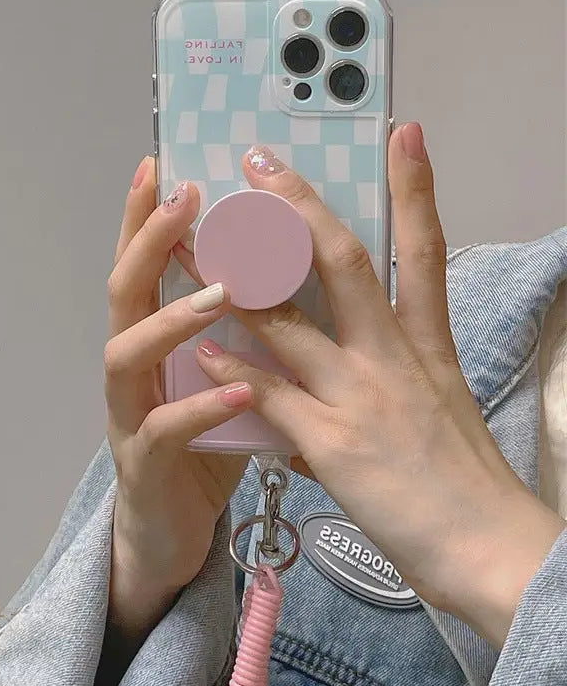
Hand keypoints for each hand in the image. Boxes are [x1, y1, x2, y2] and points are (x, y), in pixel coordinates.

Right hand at [104, 157, 251, 634]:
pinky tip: (240, 390)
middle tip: (182, 198)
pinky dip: (201, 407)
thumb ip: (244, 336)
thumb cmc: (203, 449)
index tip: (165, 165)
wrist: (171, 534)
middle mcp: (132, 371)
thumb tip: (297, 280)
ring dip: (171, 318)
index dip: (148, 218)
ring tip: (218, 291)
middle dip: (148, 241)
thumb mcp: (225, 378)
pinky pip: (164, 432)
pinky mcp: (144, 468)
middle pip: (123, 294)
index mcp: (154, 344)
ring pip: (127, 355)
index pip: (147, 268)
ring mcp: (130, 418)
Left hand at [184, 128, 564, 647]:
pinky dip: (235, 371)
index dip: (416, 189)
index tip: (401, 135)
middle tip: (260, 161)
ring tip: (195, 242)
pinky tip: (203, 347)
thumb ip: (392, 374)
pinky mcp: (334, 446)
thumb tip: (349, 363)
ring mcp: (361, 397)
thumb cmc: (464, 481)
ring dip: (238, 279)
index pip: (424, 251)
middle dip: (300, 208)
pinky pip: (273, 397)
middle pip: (345, 264)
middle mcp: (393, 358)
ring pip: (292, 321)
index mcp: (427, 346)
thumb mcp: (438, 407)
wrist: (489, 550)